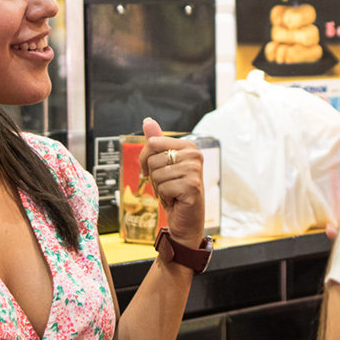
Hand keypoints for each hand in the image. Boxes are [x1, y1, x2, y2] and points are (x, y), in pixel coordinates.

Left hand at [139, 117, 204, 249]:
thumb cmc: (174, 191)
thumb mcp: (162, 164)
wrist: (186, 218)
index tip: (152, 170)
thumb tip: (148, 121)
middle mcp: (194, 155)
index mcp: (188, 146)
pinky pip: (163, 187)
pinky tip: (176, 199)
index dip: (145, 159)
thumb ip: (156, 141)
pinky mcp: (192, 186)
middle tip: (167, 184)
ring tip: (172, 192)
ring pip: (157, 174)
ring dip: (160, 187)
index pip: (153, 143)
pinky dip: (165, 197)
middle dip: (154, 176)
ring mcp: (194, 170)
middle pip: (153, 159)